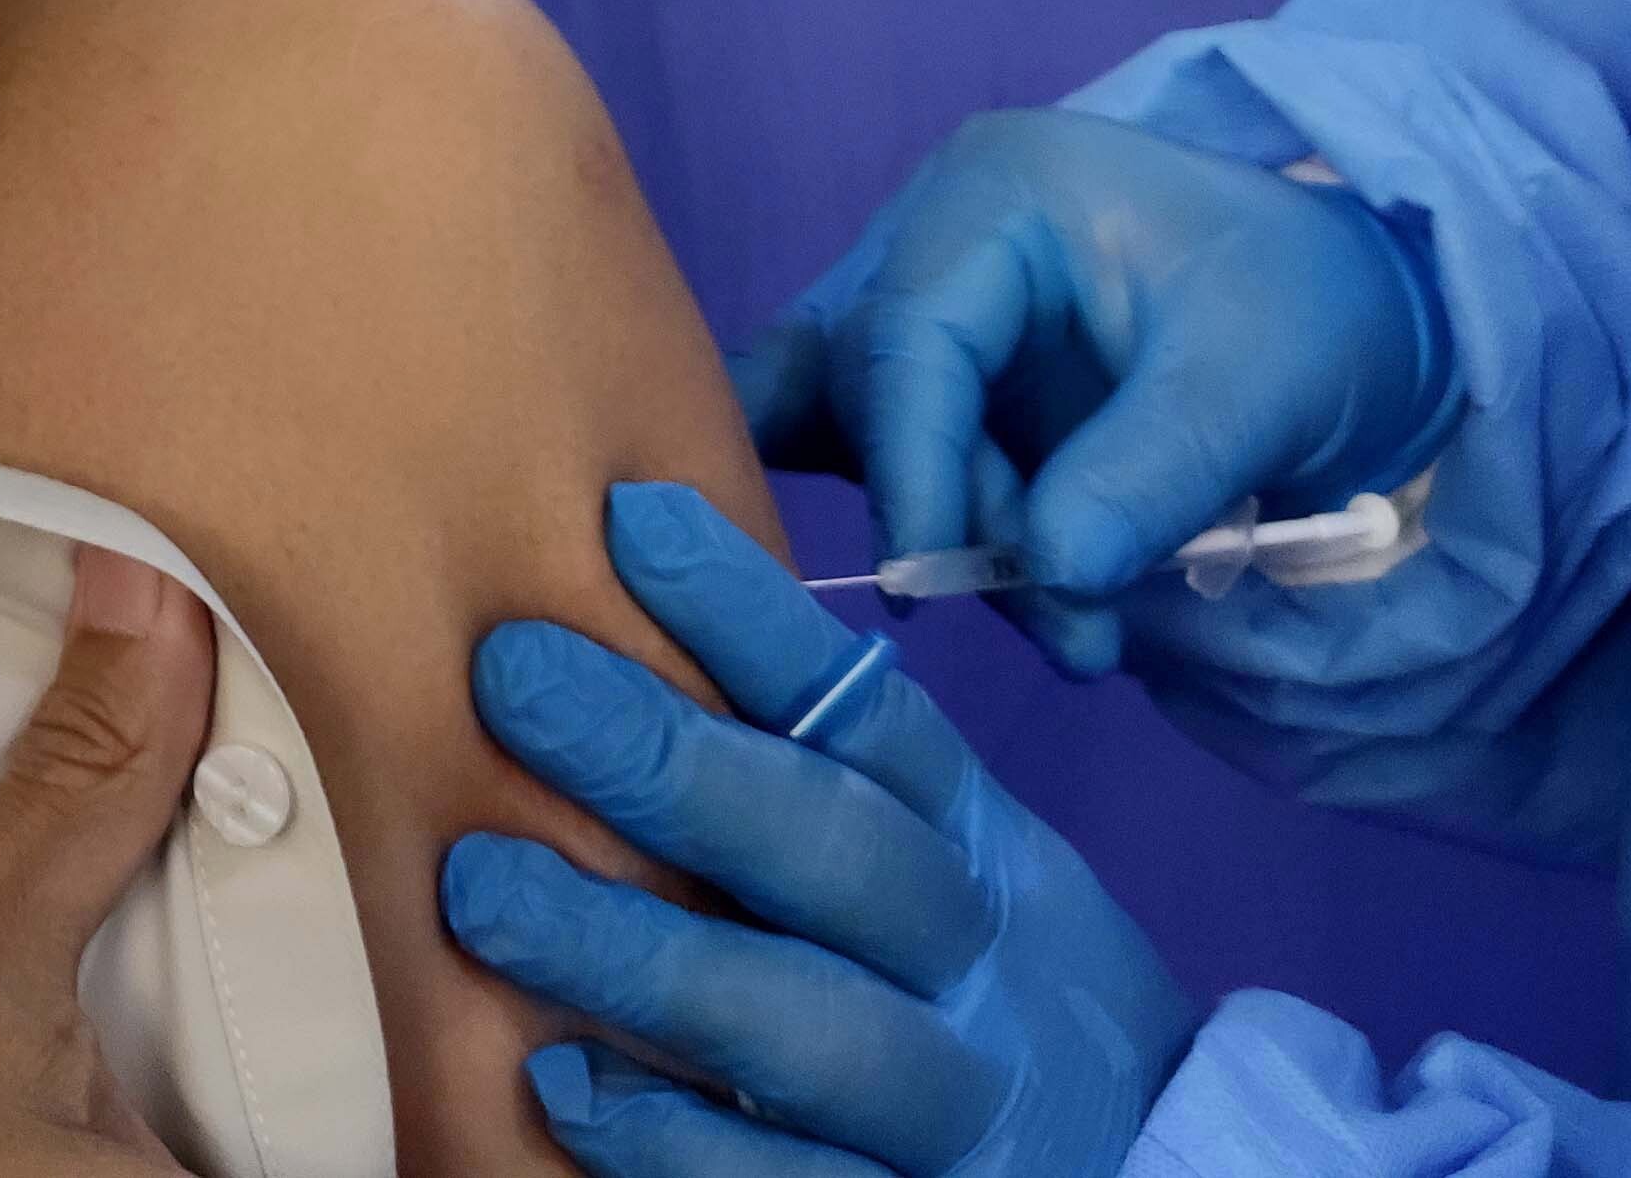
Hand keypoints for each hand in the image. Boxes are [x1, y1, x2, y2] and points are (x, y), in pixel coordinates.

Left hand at [443, 483, 1198, 1177]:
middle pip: (841, 854)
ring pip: (810, 1028)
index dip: (754, 620)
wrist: (1148, 1175)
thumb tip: (629, 572)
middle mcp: (975, 966)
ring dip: (642, 955)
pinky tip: (562, 1083)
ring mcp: (954, 1107)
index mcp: (980, 849)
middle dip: (674, 763)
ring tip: (482, 890)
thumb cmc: (967, 980)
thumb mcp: (937, 856)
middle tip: (511, 674)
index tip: (629, 518)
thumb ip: (812, 758)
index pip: (871, 719)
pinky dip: (678, 1141)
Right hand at [728, 108, 1451, 673]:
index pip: (907, 332)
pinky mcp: (952, 376)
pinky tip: (988, 587)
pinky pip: (897, 452)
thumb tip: (1048, 574)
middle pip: (875, 386)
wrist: (1371, 319)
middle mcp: (935, 234)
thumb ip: (1150, 474)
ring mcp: (936, 305)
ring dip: (954, 540)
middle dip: (951, 519)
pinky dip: (935, 523)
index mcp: (999, 192)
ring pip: (873, 432)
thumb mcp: (1258, 385)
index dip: (910, 464)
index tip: (929, 587)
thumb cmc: (1319, 313)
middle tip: (1074, 631)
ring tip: (1082, 630)